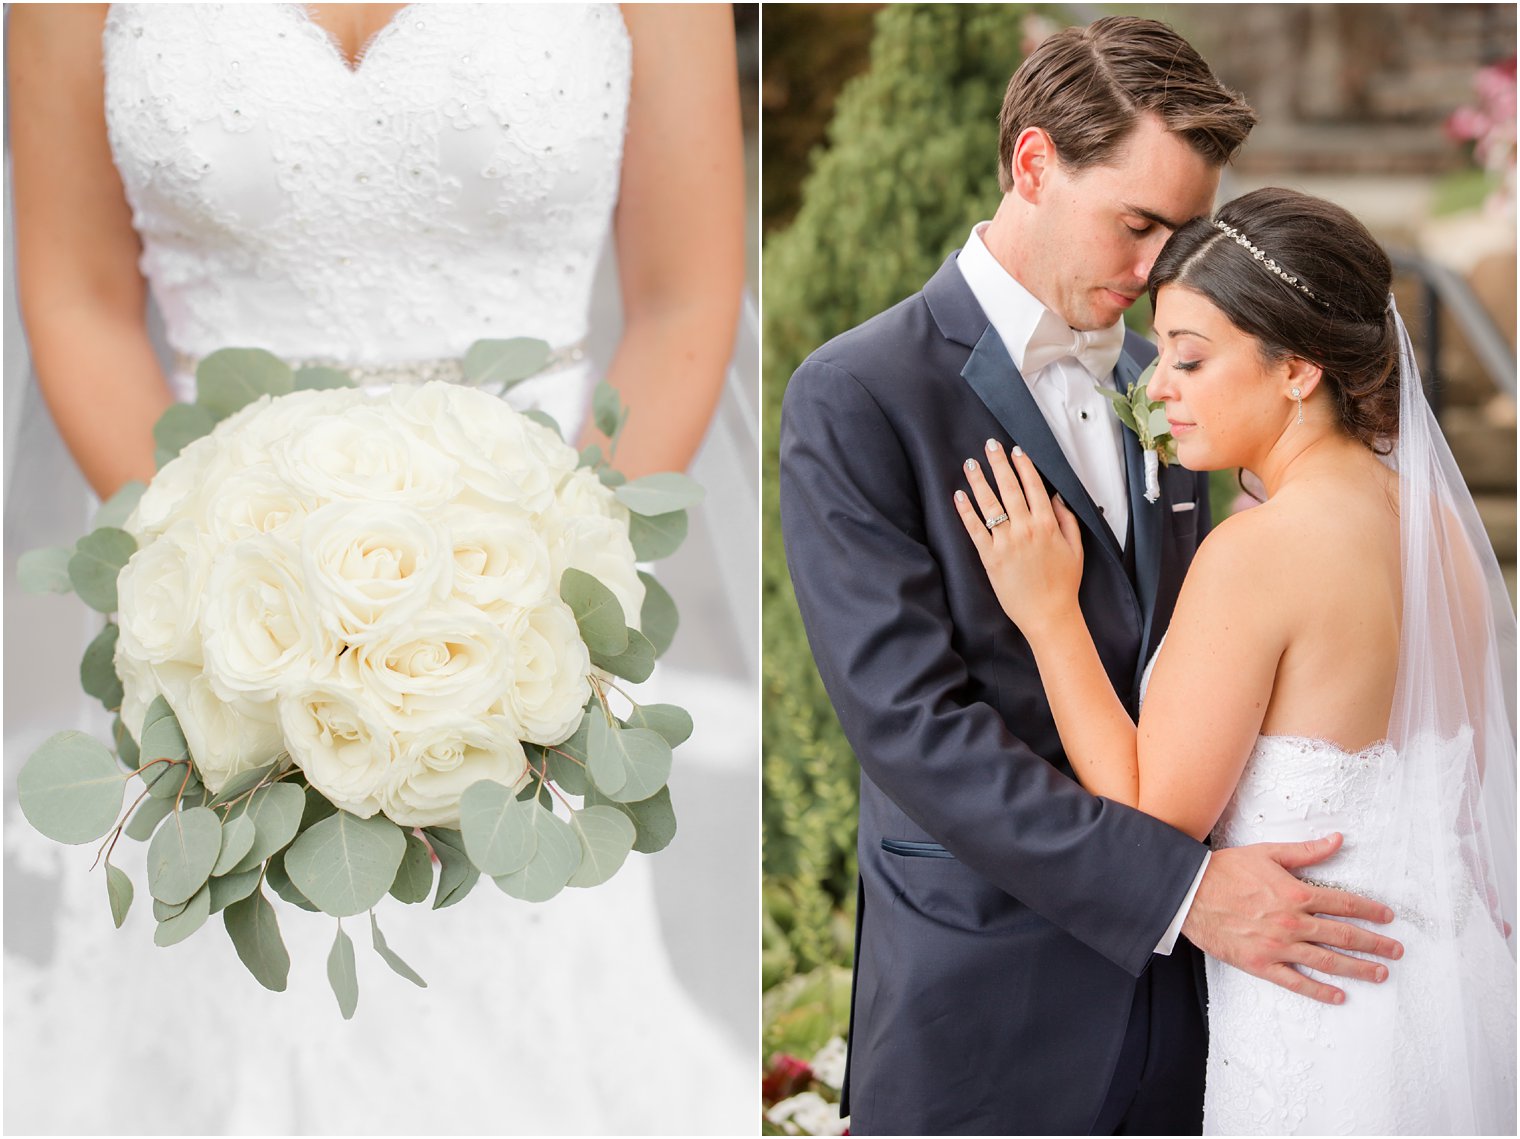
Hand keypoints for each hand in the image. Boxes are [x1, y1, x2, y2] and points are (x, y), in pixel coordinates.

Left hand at [954, 439, 1083, 637]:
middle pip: (1009, 489)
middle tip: (989, 445)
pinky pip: (974, 529)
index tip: (1015, 450)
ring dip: (979, 481)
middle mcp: (1025, 529)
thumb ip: (1066, 520)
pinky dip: (966, 511)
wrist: (1049, 614)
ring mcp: (1006, 543)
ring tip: (970, 464)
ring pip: (989, 504)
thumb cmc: (1063, 583)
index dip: (1023, 466)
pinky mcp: (990, 557)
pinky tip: (959, 495)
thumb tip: (1056, 497)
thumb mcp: (1076, 548)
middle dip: (998, 464)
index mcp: (1047, 525)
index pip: (1033, 487)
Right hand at [1182, 833, 1402, 1004]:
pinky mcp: (1262, 964)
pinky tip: (1339, 995)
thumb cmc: (1226, 870)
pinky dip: (1320, 991)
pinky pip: (1296, 982)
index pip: (1344, 904)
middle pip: (1344, 935)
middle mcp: (1293, 922)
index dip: (1370, 910)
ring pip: (1327, 961)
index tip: (1387, 918)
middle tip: (1395, 951)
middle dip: (1374, 943)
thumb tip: (1338, 840)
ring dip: (1357, 968)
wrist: (1189, 893)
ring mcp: (1278, 946)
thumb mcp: (1268, 854)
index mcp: (1297, 894)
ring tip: (1379, 973)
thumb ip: (1306, 852)